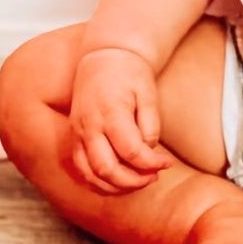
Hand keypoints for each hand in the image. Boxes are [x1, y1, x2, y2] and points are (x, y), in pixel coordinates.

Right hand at [67, 48, 172, 194]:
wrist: (103, 57)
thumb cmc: (130, 73)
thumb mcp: (148, 92)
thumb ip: (150, 124)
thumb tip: (148, 152)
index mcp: (110, 112)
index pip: (131, 151)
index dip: (152, 163)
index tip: (167, 163)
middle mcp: (89, 125)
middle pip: (107, 169)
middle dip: (134, 181)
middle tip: (154, 176)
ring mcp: (78, 133)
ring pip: (91, 174)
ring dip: (116, 186)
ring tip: (139, 181)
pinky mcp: (74, 137)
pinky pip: (81, 168)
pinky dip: (99, 181)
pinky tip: (118, 181)